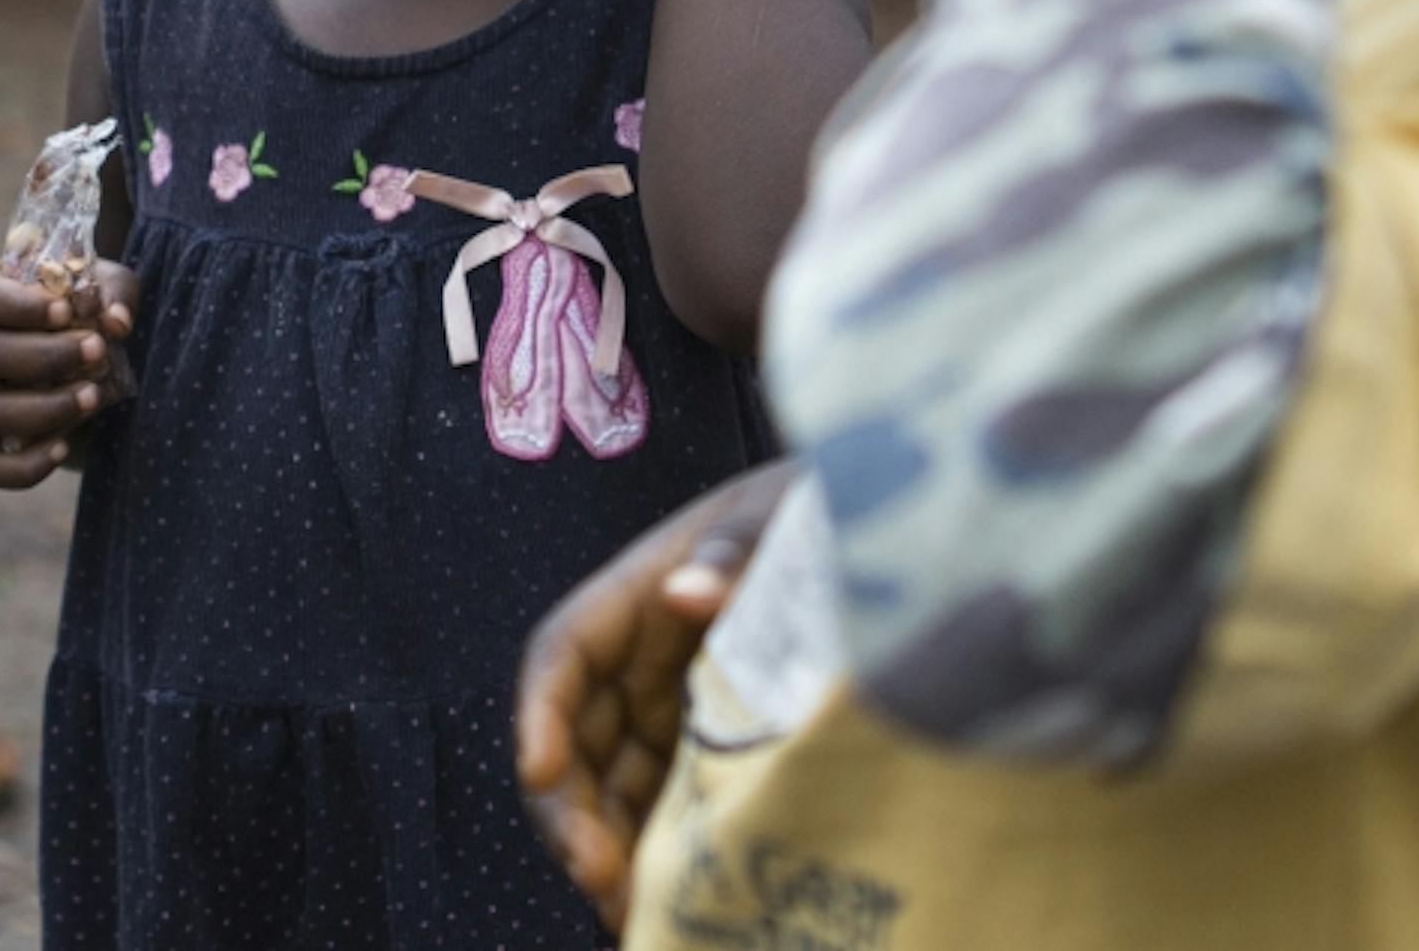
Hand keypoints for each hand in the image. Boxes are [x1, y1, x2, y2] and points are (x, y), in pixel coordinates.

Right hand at [0, 256, 136, 490]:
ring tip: (93, 395)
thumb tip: (116, 323)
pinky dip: (25, 467)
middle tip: (97, 349)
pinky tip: (64, 448)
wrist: (54, 343)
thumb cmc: (68, 301)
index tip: (66, 312)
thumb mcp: (92, 280)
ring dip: (43, 408)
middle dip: (44, 356)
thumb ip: (112, 290)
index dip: (20, 307)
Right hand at [517, 460, 789, 927]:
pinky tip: (669, 904)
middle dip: (571, 811)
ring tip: (630, 916)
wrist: (878, 531)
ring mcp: (673, 709)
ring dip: (608, 851)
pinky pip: (666, 807)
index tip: (542, 768)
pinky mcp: (712, 749)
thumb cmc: (815, 507)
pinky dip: (657, 856)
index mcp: (640, 593)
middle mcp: (640, 660)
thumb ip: (740, 545)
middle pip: (575, 740)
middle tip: (599, 876)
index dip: (540, 712)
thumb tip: (687, 590)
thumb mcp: (780, 510)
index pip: (564, 652)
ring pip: (612, 789)